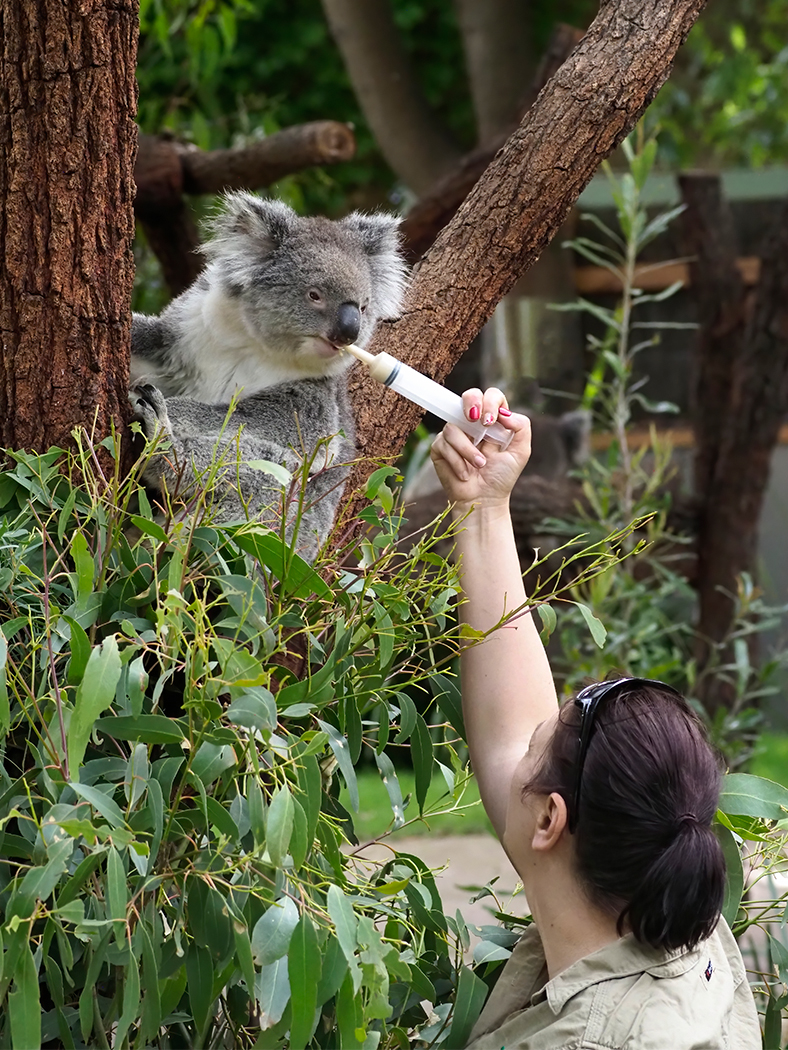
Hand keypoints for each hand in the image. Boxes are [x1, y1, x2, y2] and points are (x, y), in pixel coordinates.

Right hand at [430, 388, 530, 508]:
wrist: (484, 499)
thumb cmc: (501, 477)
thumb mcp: (520, 451)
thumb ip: (522, 426)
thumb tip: (505, 412)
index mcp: (493, 421)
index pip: (491, 396)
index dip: (490, 402)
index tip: (491, 421)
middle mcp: (473, 424)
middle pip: (469, 395)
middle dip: (472, 404)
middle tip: (479, 422)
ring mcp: (455, 434)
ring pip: (454, 427)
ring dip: (468, 450)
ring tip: (478, 465)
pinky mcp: (440, 447)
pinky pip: (444, 444)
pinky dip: (457, 461)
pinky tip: (465, 473)